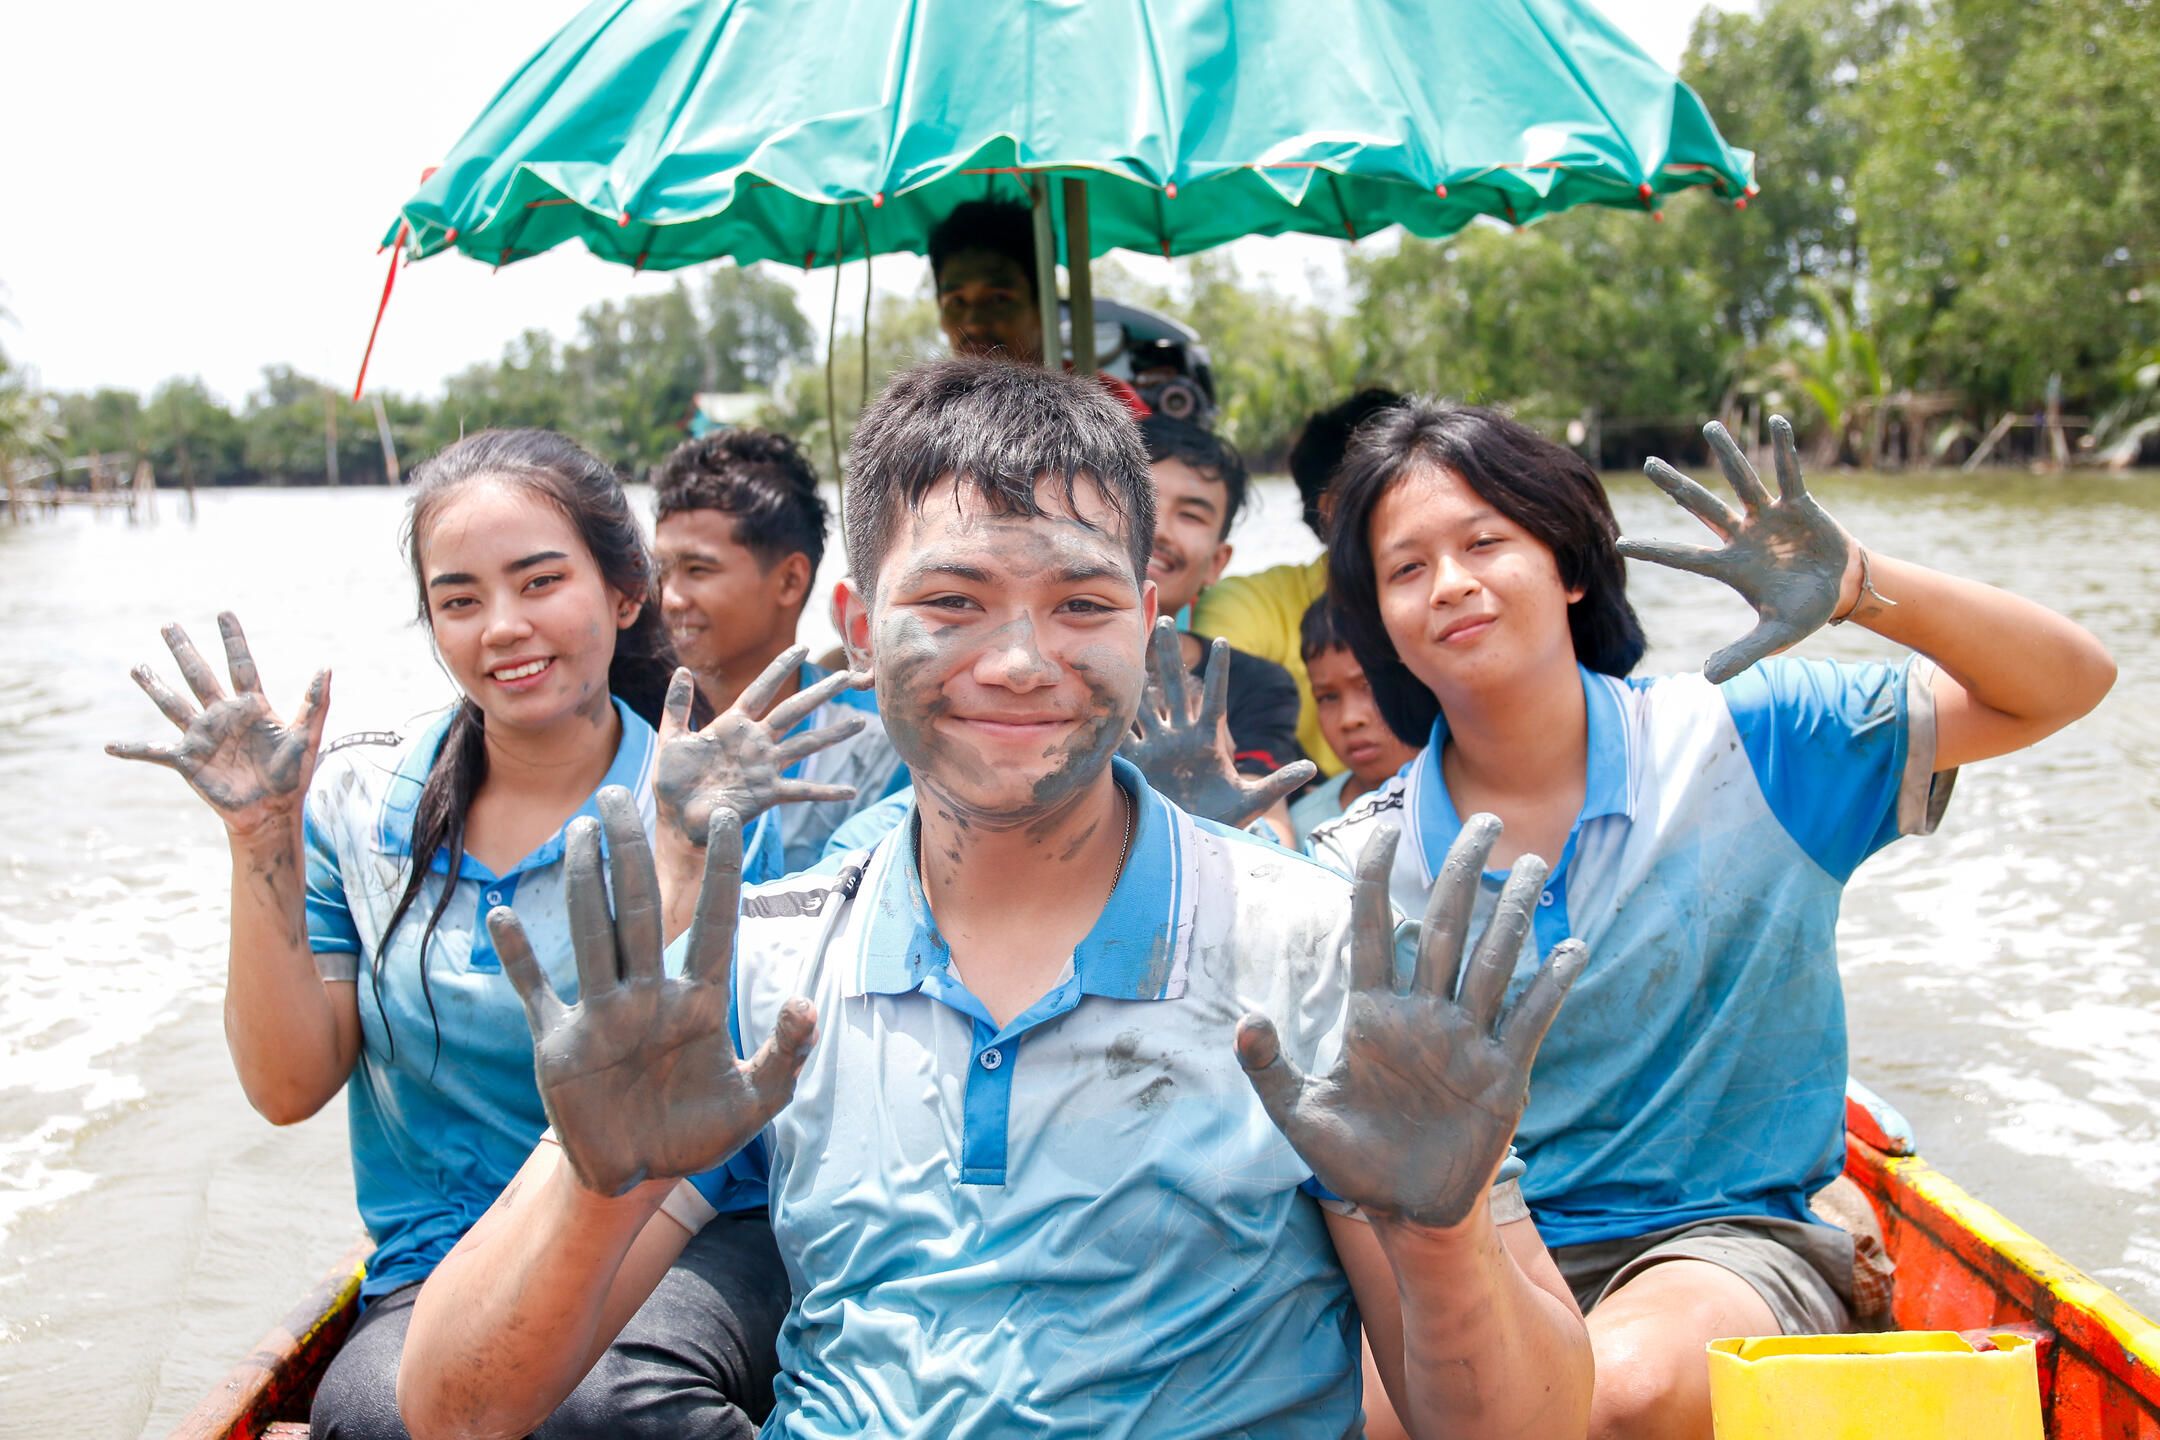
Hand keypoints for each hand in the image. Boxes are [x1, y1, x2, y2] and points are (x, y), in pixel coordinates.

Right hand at [106, 612, 329, 838]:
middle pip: (199, 676)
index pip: (240, 665)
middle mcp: (223, 716)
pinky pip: (154, 752)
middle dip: (184, 651)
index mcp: (252, 707)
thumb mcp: (306, 736)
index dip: (232, 640)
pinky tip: (109, 747)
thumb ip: (315, 702)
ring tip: (137, 667)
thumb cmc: (292, 775)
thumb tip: (326, 666)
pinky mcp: (188, 761)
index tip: (223, 613)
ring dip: (154, 686)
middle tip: (168, 625)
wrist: (272, 811)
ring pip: (173, 704)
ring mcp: (202, 737)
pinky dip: (133, 750)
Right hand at [491, 787, 816, 1194]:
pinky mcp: (559, 1045)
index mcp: (698, 1003)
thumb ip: (786, 1055)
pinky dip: (517, 957)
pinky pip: (534, 991)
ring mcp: (601, 1016)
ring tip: (580, 830)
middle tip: (622, 794)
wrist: (637, 1176)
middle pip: (639, 909)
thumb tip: (807, 1003)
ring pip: (591, 934)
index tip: (730, 818)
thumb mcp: (756, 1102)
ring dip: (584, 883)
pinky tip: (502, 913)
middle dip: (633, 853)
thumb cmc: (698, 1133)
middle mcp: (647, 996)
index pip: (714, 923)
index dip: (723, 874)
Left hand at [656, 646, 871, 845]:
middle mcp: (756, 742)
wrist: (677, 820)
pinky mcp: (768, 793)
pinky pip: (802, 790)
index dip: (781, 668)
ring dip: (834, 734)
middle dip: (821, 693)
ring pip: (806, 745)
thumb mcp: (671, 739)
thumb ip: (677, 706)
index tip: (802, 647)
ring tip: (860, 722)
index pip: (762, 689)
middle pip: (794, 711)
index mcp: (732, 725)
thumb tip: (682, 671)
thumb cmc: (673, 781)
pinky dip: (826, 791)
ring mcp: (765, 767)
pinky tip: (850, 791)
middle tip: (847, 676)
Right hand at [1120, 618, 1315, 828]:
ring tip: (1128, 646)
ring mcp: (1157, 748)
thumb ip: (1278, 782)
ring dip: (1137, 677)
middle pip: (1175, 687)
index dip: (1220, 672)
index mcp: (1209, 739)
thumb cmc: (1222, 820)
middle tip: (1163, 620)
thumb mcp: (1252, 801)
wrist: (1190, 841)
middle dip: (1168, 654)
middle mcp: (1180, 736)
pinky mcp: (1139, 764)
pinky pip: (1123, 737)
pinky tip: (1101, 695)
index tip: (1224, 641)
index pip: (1215, 698)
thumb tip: (1312, 769)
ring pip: (1145, 703)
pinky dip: (1113, 718)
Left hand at [1236, 815, 1584, 1230]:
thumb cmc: (1352, 1161)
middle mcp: (1423, 1013)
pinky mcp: (1502, 1075)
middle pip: (1444, 926)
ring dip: (1512, 913)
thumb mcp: (1299, 1116)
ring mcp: (1465, 1040)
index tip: (1384, 829)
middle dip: (1461, 872)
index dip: (1375, 878)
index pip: (1372, 927)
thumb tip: (1247, 1020)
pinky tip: (1569, 948)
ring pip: (1493, 961)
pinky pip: (1529, 1020)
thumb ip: (1269, 1069)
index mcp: (1372, 1013)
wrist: (1406, 1212)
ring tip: (1532, 864)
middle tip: (1486, 819)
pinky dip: (1550, 986)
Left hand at [1621, 415, 1855, 683]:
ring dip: (1728, 454)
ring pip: (1742, 480)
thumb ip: (1742, 655)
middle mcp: (1742, 535)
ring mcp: (1768, 517)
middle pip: (1702, 506)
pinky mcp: (1799, 505)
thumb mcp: (1774, 637)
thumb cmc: (1801, 612)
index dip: (1654, 550)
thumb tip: (1707, 679)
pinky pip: (1790, 474)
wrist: (1840, 591)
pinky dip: (1785, 450)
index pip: (1683, 557)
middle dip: (1676, 486)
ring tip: (1709, 426)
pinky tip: (1778, 421)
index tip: (1620, 543)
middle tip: (1648, 463)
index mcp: (1730, 566)